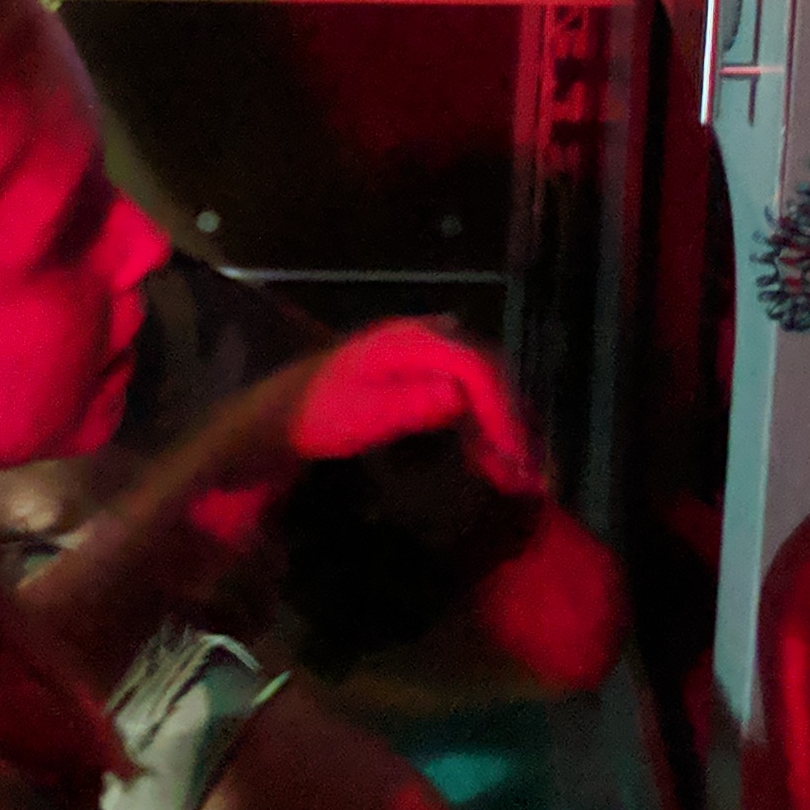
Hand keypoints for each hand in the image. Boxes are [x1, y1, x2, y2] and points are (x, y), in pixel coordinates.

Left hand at [283, 321, 538, 493]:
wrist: (281, 414)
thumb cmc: (316, 415)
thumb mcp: (360, 416)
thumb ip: (410, 404)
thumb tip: (460, 396)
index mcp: (410, 341)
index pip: (474, 368)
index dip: (501, 412)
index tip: (515, 458)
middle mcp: (424, 337)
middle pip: (486, 372)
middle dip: (511, 421)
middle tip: (528, 472)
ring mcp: (424, 353)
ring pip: (481, 385)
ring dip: (501, 426)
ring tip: (514, 472)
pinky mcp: (422, 373)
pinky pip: (465, 393)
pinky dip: (482, 424)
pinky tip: (488, 457)